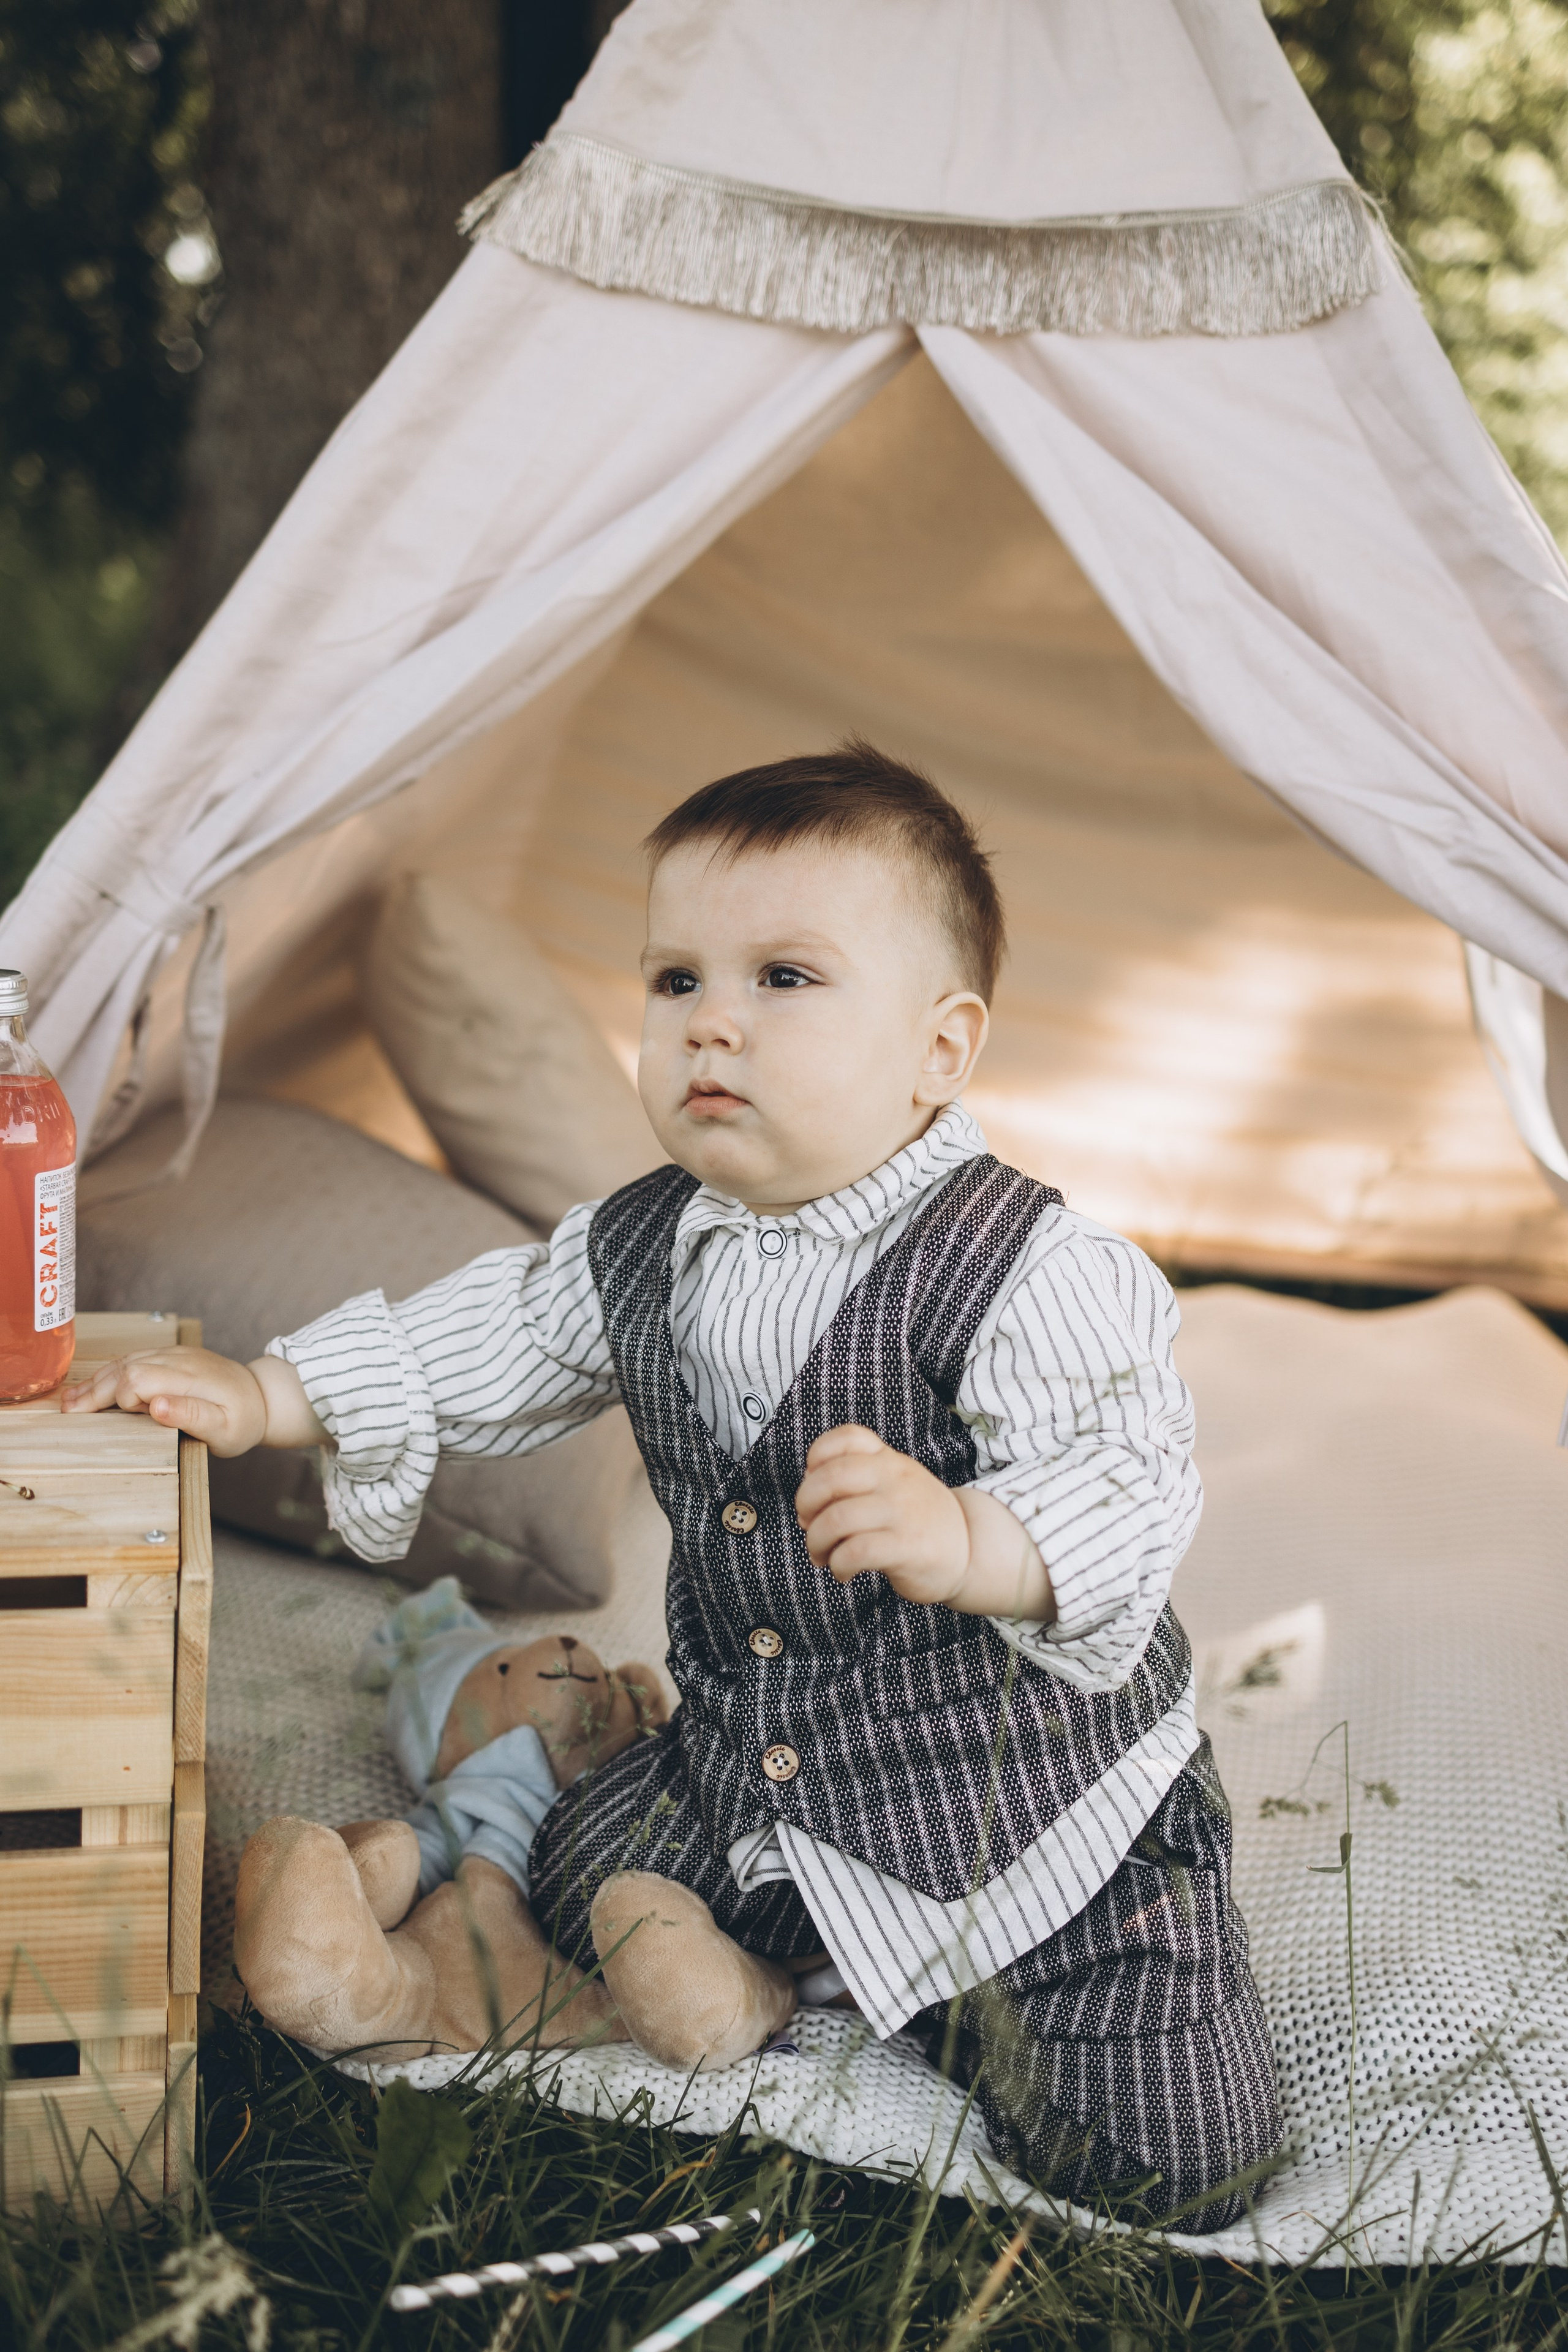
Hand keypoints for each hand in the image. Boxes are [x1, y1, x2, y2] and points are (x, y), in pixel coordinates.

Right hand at [59, 1347, 326, 1456]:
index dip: (125, 1397)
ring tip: (70, 1404)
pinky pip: (132, 1361)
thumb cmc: (244, 1420)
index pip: (140, 1378)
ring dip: (97, 1383)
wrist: (263, 1398)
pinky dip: (109, 1376)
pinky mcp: (169, 1357)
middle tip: (69, 1413)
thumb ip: (191, 1416)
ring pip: (125, 1361)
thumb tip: (155, 1406)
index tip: (127, 1418)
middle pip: (126, 1367)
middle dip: (96, 1390)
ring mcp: (173, 1355)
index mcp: (190, 1376)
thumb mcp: (225, 1429)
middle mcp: (178, 1359)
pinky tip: (91, 1389)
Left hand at [794, 1424, 971, 1603]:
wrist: (971, 1549)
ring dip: (816, 1542)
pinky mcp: (906, 1548)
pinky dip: (838, 1565)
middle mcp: (896, 1479)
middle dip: (805, 1504)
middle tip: (809, 1524)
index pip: (846, 1437)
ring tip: (823, 1555)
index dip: (817, 1458)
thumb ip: (857, 1481)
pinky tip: (844, 1571)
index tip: (815, 1483)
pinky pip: (854, 1552)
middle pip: (830, 1478)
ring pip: (836, 1519)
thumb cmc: (920, 1518)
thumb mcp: (895, 1483)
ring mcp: (902, 1512)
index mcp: (889, 1459)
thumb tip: (807, 1506)